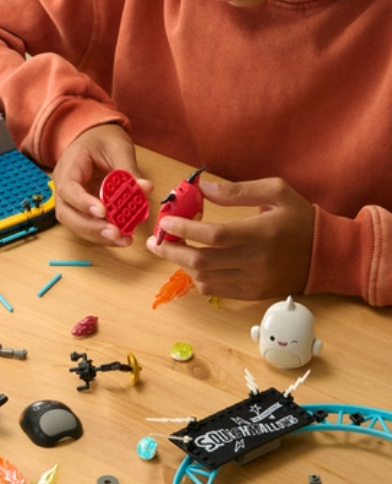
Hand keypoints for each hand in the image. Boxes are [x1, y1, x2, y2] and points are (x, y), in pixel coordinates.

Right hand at [52, 124, 151, 245]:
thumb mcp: (118, 147)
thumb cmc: (102, 138)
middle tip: (116, 234)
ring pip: (74, 223)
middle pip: (66, 213)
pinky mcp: (78, 207)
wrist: (92, 136)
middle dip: (91, 227)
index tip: (103, 212)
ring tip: (122, 240)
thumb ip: (129, 170)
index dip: (83, 203)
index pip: (68, 188)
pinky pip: (85, 223)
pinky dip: (101, 233)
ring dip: (97, 235)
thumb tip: (145, 188)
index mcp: (70, 165)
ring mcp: (68, 198)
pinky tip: (120, 236)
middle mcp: (63, 184)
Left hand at [146, 178, 314, 299]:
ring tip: (172, 249)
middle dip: (171, 251)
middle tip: (156, 240)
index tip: (165, 222)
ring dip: (181, 264)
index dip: (184, 230)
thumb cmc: (300, 218)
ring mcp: (252, 282)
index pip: (213, 236)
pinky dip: (198, 278)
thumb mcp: (276, 191)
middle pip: (201, 262)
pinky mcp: (252, 294)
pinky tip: (193, 264)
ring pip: (204, 279)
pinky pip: (215, 291)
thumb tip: (203, 189)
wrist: (327, 255)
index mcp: (260, 233)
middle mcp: (254, 261)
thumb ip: (238, 190)